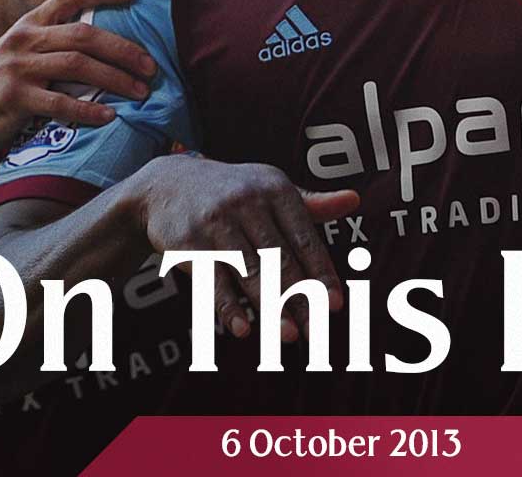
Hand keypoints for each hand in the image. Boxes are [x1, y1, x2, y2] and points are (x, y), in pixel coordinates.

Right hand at [0, 0, 154, 160]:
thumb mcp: (19, 54)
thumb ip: (52, 43)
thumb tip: (103, 43)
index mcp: (29, 25)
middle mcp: (24, 40)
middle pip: (84, 34)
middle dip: (124, 49)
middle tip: (152, 66)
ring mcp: (18, 68)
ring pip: (77, 65)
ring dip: (115, 79)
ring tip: (141, 92)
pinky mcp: (14, 98)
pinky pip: (59, 101)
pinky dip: (88, 110)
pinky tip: (109, 117)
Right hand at [137, 155, 359, 343]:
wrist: (167, 184)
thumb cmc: (233, 191)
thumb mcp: (269, 187)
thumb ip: (312, 203)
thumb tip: (355, 201)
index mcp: (274, 190)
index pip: (304, 237)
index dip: (321, 272)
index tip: (336, 304)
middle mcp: (247, 202)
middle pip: (279, 259)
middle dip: (300, 298)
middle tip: (317, 332)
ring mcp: (216, 222)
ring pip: (249, 271)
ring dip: (270, 307)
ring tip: (289, 336)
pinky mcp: (189, 242)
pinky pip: (212, 279)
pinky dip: (226, 305)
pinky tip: (241, 329)